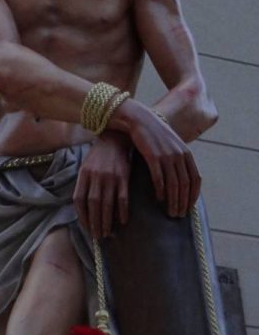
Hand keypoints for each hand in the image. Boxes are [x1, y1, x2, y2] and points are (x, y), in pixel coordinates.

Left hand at [74, 132, 130, 238]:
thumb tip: (84, 209)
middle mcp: (95, 176)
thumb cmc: (98, 158)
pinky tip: (123, 221)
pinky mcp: (124, 177)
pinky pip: (123, 197)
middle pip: (93, 204)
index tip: (86, 228)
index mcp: (83, 175)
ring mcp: (110, 177)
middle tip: (97, 236)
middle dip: (95, 222)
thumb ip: (84, 186)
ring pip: (107, 203)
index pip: (79, 200)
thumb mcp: (86, 168)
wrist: (115, 140)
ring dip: (106, 220)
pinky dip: (122, 210)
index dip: (82, 216)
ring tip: (107, 233)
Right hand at [116, 99, 200, 216]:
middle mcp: (180, 155)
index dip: (193, 195)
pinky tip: (159, 198)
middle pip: (185, 184)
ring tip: (170, 211)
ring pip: (174, 184)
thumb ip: (177, 159)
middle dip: (183, 202)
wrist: (139, 119)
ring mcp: (167, 155)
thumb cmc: (153, 134)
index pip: (195, 179)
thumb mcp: (170, 145)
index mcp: (186, 154)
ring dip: (173, 200)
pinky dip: (161, 190)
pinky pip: (159, 177)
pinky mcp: (153, 156)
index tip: (189, 207)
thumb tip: (180, 175)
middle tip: (178, 215)